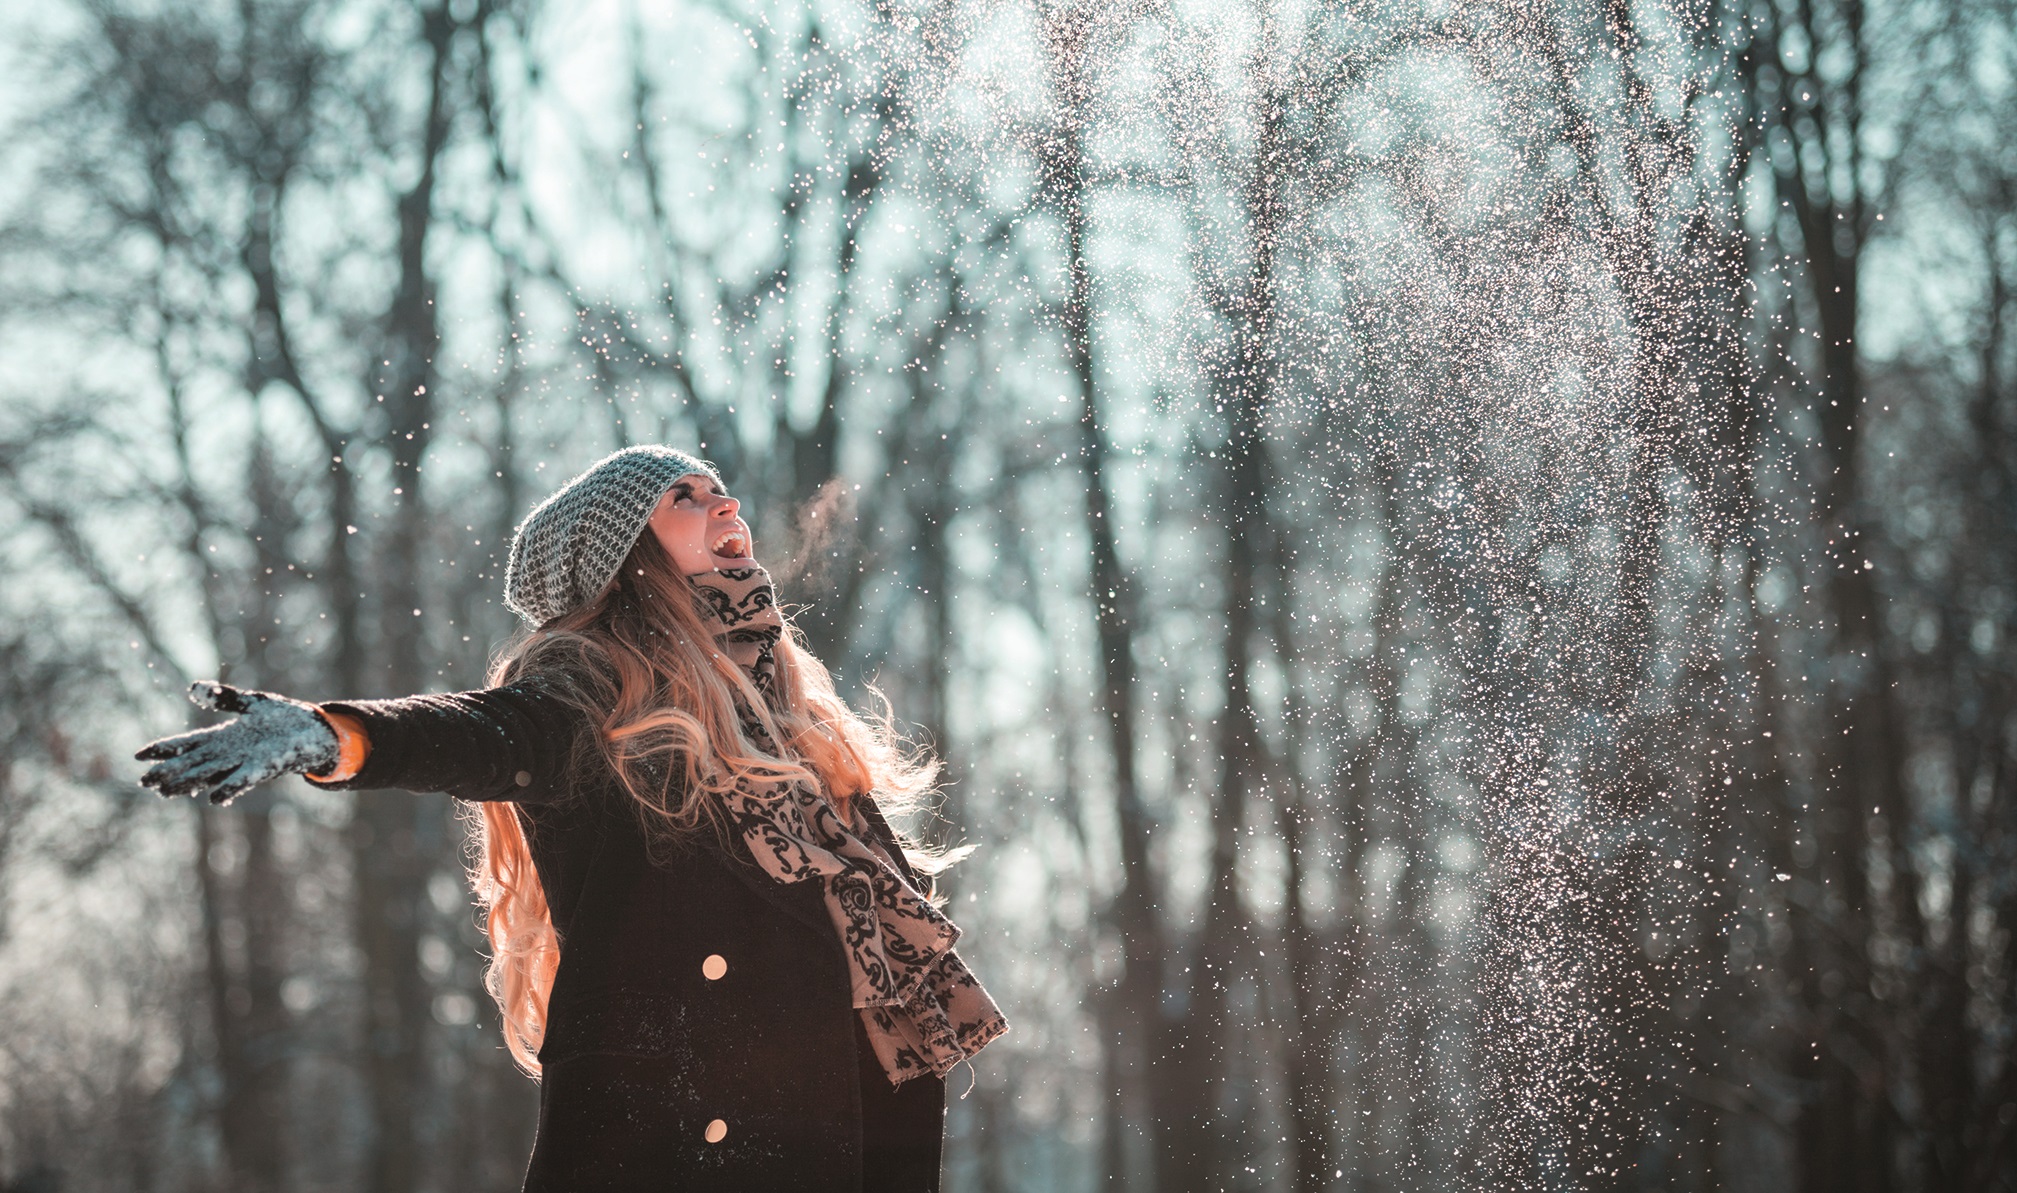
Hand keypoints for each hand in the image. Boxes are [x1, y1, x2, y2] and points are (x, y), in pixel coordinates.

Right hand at [135, 682, 340, 805]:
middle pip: (192, 764)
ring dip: (190, 783)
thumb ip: (223, 698)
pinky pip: (244, 780)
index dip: (164, 749)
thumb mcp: (251, 702)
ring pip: (210, 775)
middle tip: (143, 782)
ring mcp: (244, 763)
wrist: (316, 730)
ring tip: (165, 792)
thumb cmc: (283, 718)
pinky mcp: (264, 768)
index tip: (138, 755)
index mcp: (223, 737)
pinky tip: (215, 797)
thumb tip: (193, 688)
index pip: (187, 744)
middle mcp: (228, 753)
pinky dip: (231, 787)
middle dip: (168, 772)